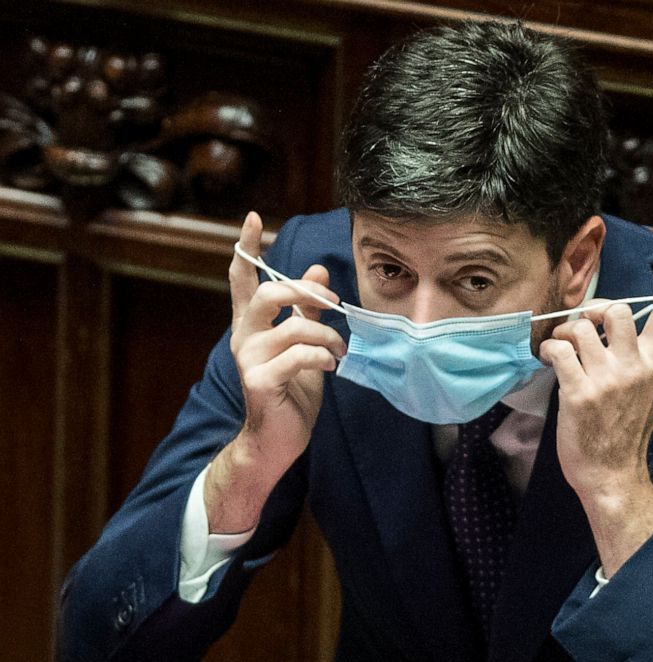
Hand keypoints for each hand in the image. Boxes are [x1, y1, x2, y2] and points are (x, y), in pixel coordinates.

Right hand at [205, 212, 344, 532]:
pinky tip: (329, 366)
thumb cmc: (291, 390)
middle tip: (331, 303)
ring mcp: (249, 361)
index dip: (246, 248)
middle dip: (305, 293)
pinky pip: (298, 356)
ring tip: (339, 350)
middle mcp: (245, 338)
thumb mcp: (304, 344)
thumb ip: (307, 310)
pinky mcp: (260, 382)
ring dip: (326, 336)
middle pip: (267, 295)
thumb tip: (316, 269)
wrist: (277, 439)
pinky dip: (321, 357)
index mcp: (253, 325)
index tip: (252, 218)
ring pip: (293, 328)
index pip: (242, 279)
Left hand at [540, 243, 652, 572]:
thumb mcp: (650, 395)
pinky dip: (549, 351)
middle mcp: (634, 367)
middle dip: (594, 308)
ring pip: (582, 326)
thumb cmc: (627, 435)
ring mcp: (607, 380)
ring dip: (565, 332)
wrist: (612, 476)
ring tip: (561, 350)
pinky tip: (549, 362)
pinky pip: (559, 351)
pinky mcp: (579, 393)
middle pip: (617, 309)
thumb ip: (645, 363)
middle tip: (582, 325)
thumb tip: (637, 340)